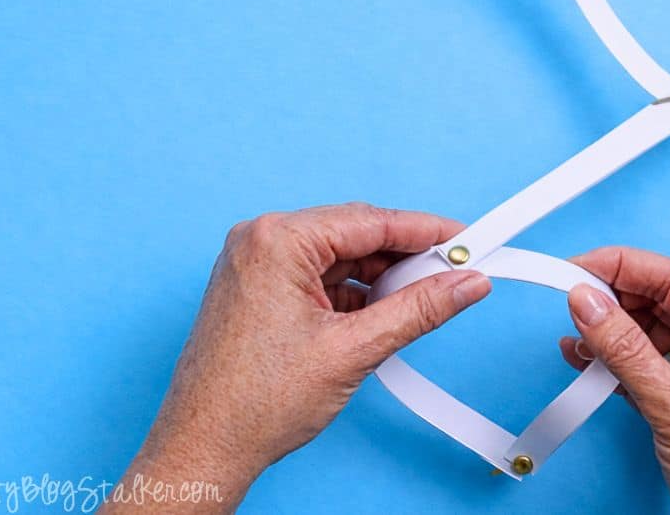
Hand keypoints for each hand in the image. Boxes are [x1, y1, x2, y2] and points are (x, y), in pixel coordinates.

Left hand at [103, 203, 491, 512]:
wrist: (204, 449)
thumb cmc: (255, 404)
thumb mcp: (355, 350)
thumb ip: (419, 310)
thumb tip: (466, 284)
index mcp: (276, 241)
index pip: (369, 220)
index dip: (425, 231)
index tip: (465, 239)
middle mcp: (259, 242)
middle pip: (354, 235)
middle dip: (404, 258)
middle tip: (454, 275)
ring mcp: (254, 266)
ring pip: (338, 258)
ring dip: (379, 279)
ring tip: (420, 304)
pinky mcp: (257, 291)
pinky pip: (317, 278)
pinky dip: (353, 295)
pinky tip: (381, 316)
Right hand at [559, 247, 669, 514]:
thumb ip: (629, 354)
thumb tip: (589, 303)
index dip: (626, 268)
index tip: (579, 267)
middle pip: (663, 304)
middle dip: (614, 301)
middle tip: (568, 300)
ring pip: (650, 336)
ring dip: (609, 335)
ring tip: (574, 338)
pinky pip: (645, 370)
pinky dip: (612, 365)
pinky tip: (585, 362)